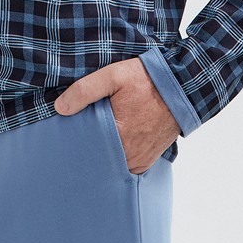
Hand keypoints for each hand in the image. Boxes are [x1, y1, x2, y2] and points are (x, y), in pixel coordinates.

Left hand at [53, 57, 179, 173]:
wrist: (183, 87)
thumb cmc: (147, 79)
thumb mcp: (113, 75)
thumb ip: (84, 90)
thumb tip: (60, 107)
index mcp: (117, 135)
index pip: (86, 149)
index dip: (75, 144)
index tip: (66, 139)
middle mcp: (129, 154)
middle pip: (98, 159)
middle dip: (88, 151)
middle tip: (78, 140)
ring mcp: (140, 159)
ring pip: (113, 165)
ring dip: (104, 156)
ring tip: (94, 142)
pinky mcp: (148, 159)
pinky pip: (127, 166)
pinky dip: (119, 158)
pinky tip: (112, 146)